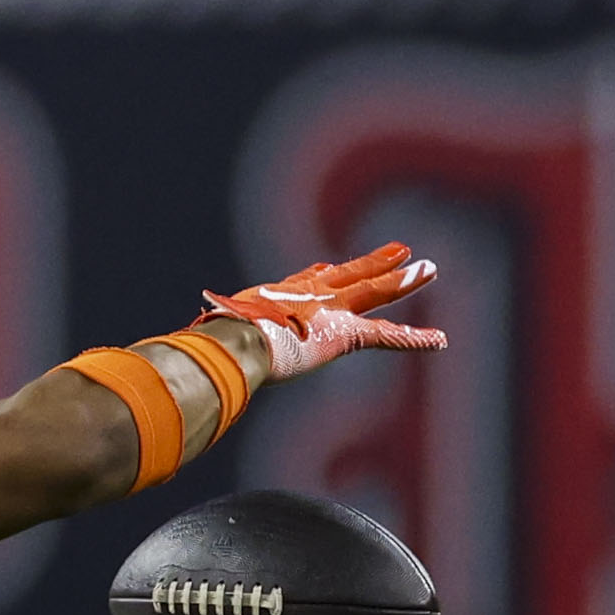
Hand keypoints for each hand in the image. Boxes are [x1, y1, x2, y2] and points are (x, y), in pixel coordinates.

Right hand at [201, 241, 445, 380]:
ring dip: (403, 281)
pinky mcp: (344, 333)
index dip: (320, 274)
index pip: (304, 282)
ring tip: (429, 268)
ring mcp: (327, 311)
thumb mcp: (205, 343)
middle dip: (373, 263)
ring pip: (374, 292)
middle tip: (399, 249)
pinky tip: (441, 341)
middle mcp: (305, 299)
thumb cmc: (211, 345)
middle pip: (348, 276)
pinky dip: (415, 340)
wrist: (232, 342)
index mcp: (275, 300)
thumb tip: (173, 365)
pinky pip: (387, 336)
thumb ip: (200, 351)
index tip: (328, 266)